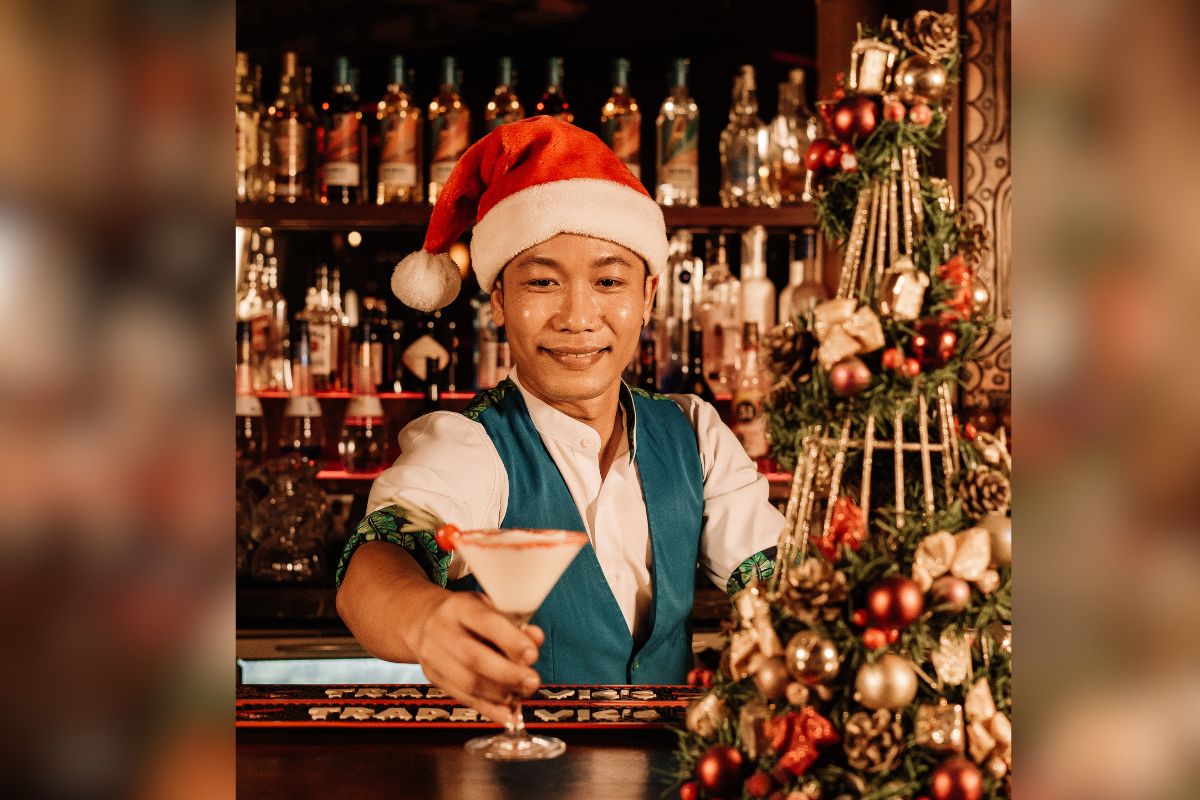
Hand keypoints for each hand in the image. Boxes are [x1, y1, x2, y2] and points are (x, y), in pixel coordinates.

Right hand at [410, 592, 544, 723]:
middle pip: (475, 658)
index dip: (511, 641)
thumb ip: (514, 623)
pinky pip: (463, 698)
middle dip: (508, 674)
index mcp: (460, 606)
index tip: (532, 655)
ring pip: (468, 683)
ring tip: (522, 694)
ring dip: (500, 694)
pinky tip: (507, 714)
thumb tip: (536, 638)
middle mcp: (441, 630)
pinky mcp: (434, 678)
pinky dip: (489, 709)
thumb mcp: (489, 606)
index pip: (487, 623)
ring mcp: (434, 656)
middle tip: (532, 682)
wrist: (423, 620)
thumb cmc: (466, 613)